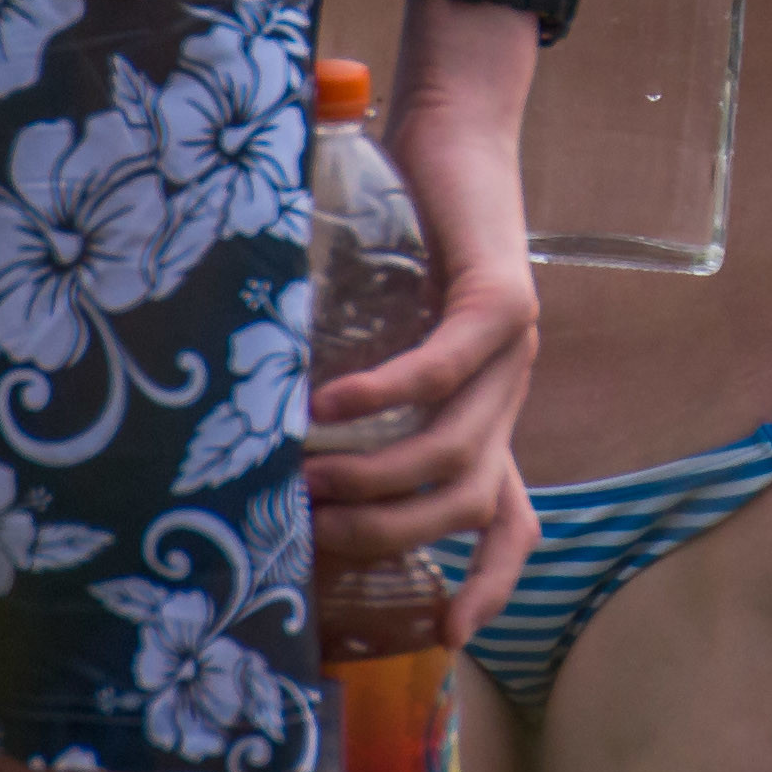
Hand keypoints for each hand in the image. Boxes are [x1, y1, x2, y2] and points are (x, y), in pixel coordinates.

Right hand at [303, 14, 541, 642]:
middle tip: (306, 533)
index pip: (514, 525)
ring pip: (452, 452)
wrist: (454, 135)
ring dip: (373, 476)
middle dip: (383, 536)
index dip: (490, 586)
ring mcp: (516, 354)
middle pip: (461, 506)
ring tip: (304, 474)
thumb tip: (256, 458)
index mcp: (487, 416)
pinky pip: (444, 370)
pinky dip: (385, 395)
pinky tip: (332, 404)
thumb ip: (349, 399)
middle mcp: (510, 396)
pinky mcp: (505, 302)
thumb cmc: (400, 235)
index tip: (442, 635)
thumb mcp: (377, 338)